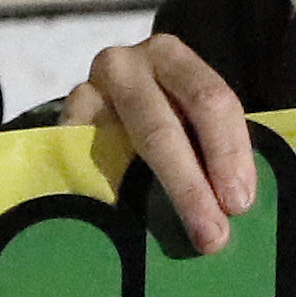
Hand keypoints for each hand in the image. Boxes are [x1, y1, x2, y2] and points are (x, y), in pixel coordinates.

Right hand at [61, 36, 255, 260]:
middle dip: (191, 188)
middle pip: (161, 130)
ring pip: (116, 155)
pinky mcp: (56, 132)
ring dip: (147, 203)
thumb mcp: (187, 112)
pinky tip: (125, 228)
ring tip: (170, 240)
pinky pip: (82, 170)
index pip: (208, 100)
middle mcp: (124, 67)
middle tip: (213, 236)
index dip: (229, 152)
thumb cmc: (161, 117)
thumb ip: (208, 140)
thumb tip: (237, 203)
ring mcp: (84, 97)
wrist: (97, 113)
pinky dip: (106, 202)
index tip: (239, 204)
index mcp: (170, 57)